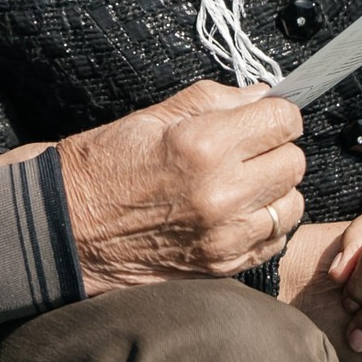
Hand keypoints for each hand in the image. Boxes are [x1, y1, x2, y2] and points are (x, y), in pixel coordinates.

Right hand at [53, 81, 305, 294]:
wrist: (66, 228)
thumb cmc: (102, 167)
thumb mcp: (152, 116)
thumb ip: (214, 101)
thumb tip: (263, 95)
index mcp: (203, 145)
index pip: (284, 121)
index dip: (276, 115)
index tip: (261, 119)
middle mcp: (221, 192)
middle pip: (295, 162)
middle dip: (276, 150)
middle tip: (248, 150)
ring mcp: (224, 235)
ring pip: (291, 205)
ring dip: (274, 192)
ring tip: (242, 185)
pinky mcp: (222, 266)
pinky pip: (274, 240)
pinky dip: (264, 225)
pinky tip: (236, 214)